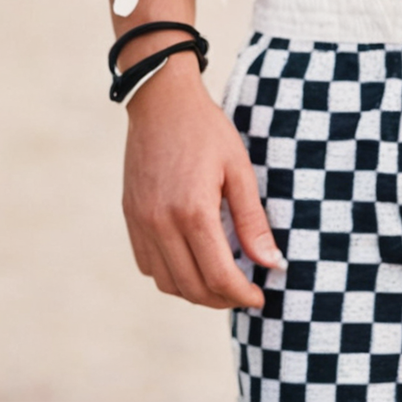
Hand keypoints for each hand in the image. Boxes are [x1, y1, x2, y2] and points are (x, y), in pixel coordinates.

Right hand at [122, 57, 283, 309]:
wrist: (162, 101)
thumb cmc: (206, 130)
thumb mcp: (239, 168)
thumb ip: (252, 220)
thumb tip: (271, 263)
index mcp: (193, 211)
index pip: (218, 275)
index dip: (241, 295)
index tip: (259, 297)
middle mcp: (161, 223)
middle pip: (191, 287)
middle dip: (221, 299)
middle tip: (245, 292)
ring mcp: (141, 222)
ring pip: (167, 282)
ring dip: (195, 291)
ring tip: (221, 281)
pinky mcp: (130, 217)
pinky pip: (148, 265)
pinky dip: (171, 275)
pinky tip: (192, 262)